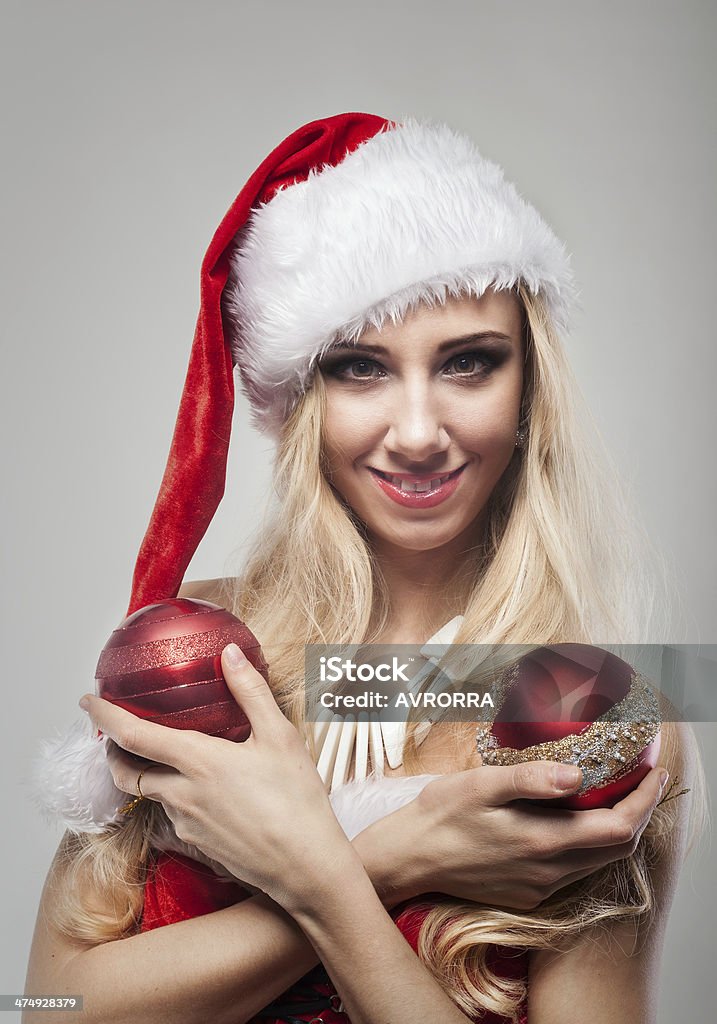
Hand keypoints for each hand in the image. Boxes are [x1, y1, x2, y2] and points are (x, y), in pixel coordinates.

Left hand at [79, 644, 354, 910]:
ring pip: (152, 794)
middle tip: (116, 733)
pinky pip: (174, 815)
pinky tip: (202, 790)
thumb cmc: (297, 801)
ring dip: (147, 773)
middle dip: (112, 751)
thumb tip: (229, 654)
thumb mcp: (280, 736)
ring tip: (166, 756)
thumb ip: (251, 692)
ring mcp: (187, 825)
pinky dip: (174, 796)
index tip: (87, 700)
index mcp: (199, 762)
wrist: (306, 868)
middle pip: (127, 772)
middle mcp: (183, 795)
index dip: (105, 716)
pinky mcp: (198, 846)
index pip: (133, 736)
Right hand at [367, 761, 668, 910]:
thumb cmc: (441, 814)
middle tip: (642, 779)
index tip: (655, 772)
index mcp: (543, 842)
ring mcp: (538, 887)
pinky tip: (575, 820)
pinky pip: (573, 871)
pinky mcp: (526, 893)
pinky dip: (589, 844)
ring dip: (616, 830)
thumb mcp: (482, 785)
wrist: (408, 858)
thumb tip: (578, 774)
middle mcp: (548, 872)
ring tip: (617, 794)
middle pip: (617, 849)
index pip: (619, 827)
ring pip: (598, 862)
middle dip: (639, 814)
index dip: (645, 801)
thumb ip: (531, 779)